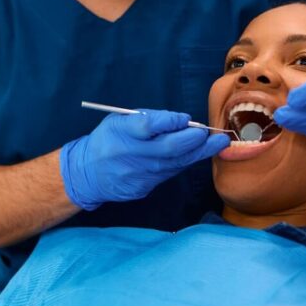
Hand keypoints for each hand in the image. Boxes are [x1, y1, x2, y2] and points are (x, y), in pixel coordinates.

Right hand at [60, 110, 229, 210]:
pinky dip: (183, 163)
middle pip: (169, 148)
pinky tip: (196, 155)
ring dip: (198, 152)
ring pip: (175, 163)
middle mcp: (131, 154)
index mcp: (121, 132)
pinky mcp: (144, 187)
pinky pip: (169, 173)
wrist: (88, 173)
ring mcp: (138, 174)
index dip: (171, 121)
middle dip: (194, 140)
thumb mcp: (119, 120)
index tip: (186, 118)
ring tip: (217, 143)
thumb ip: (147, 118)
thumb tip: (180, 120)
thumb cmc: (107, 140)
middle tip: (212, 134)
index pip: (149, 125)